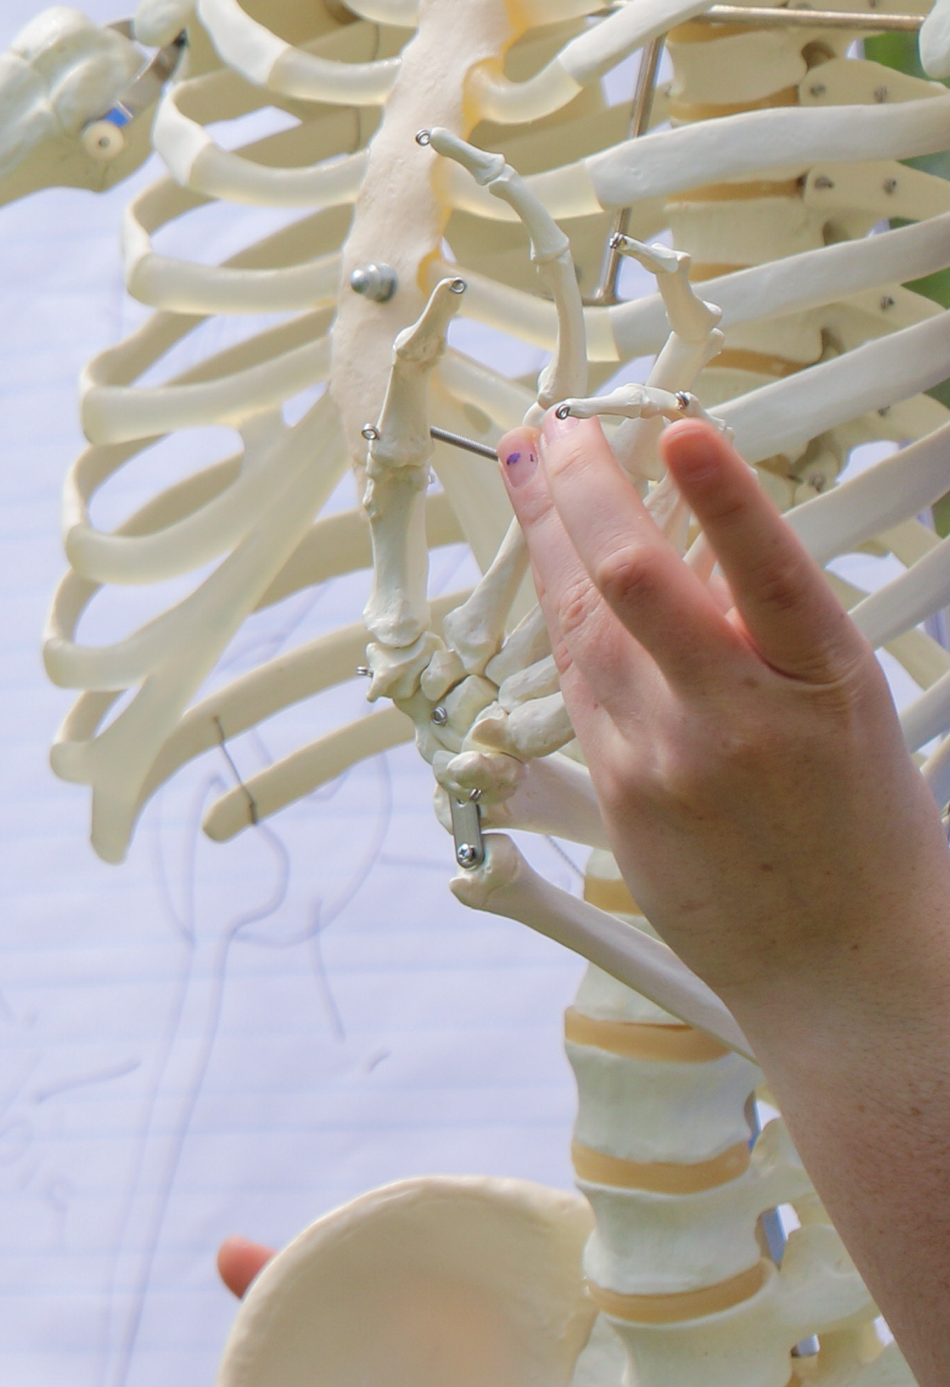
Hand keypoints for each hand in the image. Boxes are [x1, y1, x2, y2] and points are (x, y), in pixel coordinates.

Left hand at [501, 412, 949, 1019]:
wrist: (844, 959)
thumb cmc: (859, 819)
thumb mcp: (846, 705)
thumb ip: (768, 629)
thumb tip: (690, 532)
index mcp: (826, 684)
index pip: (769, 573)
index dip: (723, 497)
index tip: (681, 430)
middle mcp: (741, 719)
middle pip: (639, 584)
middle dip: (583, 492)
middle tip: (557, 427)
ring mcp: (668, 759)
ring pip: (582, 622)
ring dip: (549, 536)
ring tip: (527, 465)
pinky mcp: (618, 792)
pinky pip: (575, 683)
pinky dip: (563, 615)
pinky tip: (548, 564)